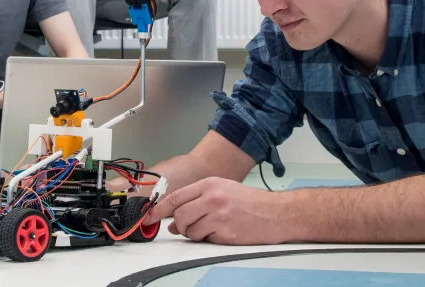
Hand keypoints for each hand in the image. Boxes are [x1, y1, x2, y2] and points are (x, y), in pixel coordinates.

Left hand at [144, 177, 287, 244]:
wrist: (275, 213)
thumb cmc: (249, 201)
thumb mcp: (222, 189)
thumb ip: (196, 200)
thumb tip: (173, 221)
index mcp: (209, 184)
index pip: (175, 197)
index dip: (158, 209)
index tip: (148, 217)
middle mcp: (212, 198)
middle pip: (179, 216)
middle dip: (178, 225)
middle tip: (185, 227)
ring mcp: (219, 216)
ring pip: (190, 231)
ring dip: (194, 234)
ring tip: (211, 227)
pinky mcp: (225, 233)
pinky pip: (204, 240)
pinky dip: (208, 239)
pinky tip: (221, 232)